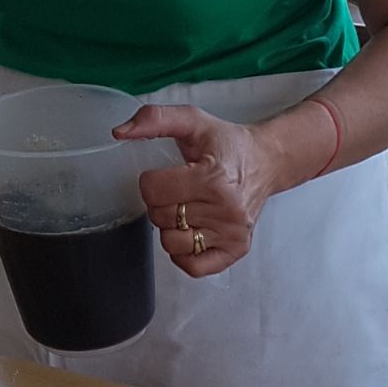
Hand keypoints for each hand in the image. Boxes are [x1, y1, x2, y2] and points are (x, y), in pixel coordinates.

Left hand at [113, 105, 277, 276]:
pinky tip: (192, 230)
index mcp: (213, 178)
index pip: (152, 190)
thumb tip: (120, 132)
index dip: (151, 180)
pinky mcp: (237, 249)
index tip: (167, 173)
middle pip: (160, 216)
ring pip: (171, 243)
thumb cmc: (228, 144)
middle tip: (181, 189)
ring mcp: (232, 232)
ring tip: (188, 208)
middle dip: (161, 202)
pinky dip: (184, 252)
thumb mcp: (192, 121)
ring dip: (171, 227)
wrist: (267, 160)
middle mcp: (226, 210)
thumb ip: (155, 119)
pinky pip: (193, 267)